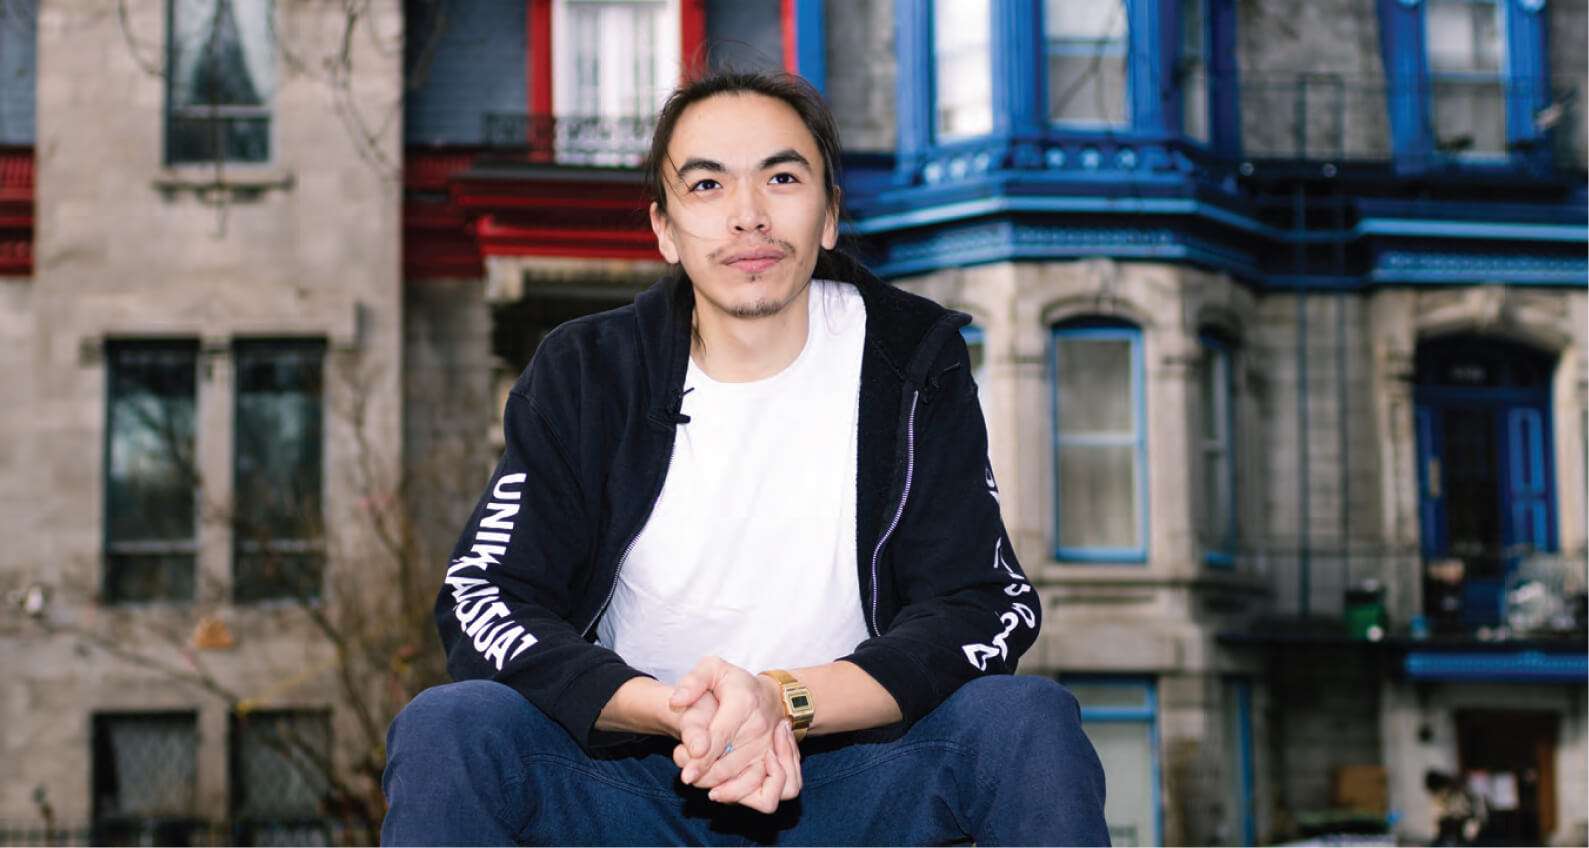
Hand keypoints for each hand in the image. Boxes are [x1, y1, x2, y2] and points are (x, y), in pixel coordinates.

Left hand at [668, 656, 801, 809]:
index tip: (686, 775)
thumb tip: (676, 701)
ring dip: (721, 789)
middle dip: (703, 776)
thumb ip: (692, 681)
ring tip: (702, 785)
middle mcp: (759, 727)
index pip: (720, 737)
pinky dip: (743, 796)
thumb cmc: (735, 684)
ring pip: (746, 781)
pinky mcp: (775, 762)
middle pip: (728, 765)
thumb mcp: (713, 669)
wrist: (771, 697)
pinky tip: (722, 792)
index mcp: (742, 703)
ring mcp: (769, 747)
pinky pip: (765, 790)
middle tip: (686, 774)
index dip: (701, 759)